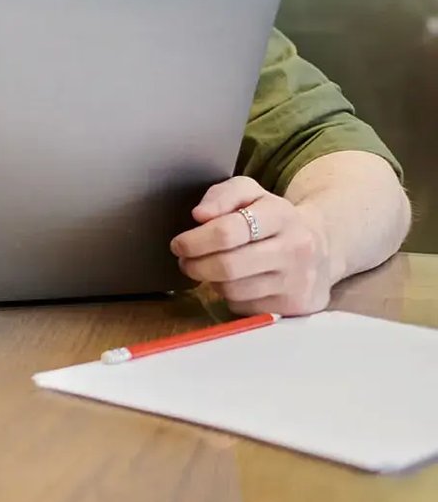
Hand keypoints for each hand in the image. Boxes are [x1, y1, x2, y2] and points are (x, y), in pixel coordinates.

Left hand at [169, 177, 335, 315]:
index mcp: (281, 214)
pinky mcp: (296, 306)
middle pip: (228, 266)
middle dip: (195, 265)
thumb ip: (221, 195)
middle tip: (185, 261)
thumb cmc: (272, 218)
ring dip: (211, 282)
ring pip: (233, 290)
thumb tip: (199, 215)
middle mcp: (295, 249)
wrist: (322, 248)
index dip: (194, 241)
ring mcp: (298, 281)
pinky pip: (246, 308)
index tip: (179, 244)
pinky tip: (238, 283)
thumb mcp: (250, 193)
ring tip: (210, 270)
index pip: (227, 231)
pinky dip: (232, 297)